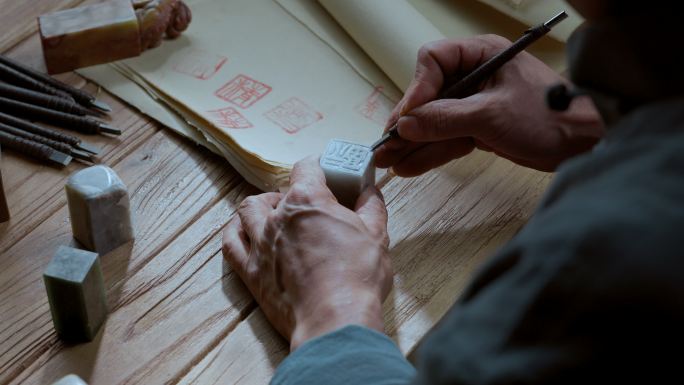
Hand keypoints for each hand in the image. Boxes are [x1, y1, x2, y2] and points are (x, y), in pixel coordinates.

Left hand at [222, 156, 392, 349]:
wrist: (334, 320)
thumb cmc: (357, 278)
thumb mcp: (376, 235)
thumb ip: (371, 206)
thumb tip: (370, 190)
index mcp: (307, 201)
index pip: (306, 168)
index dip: (317, 166)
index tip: (324, 172)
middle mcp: (277, 217)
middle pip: (276, 192)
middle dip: (291, 193)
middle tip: (308, 204)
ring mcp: (260, 244)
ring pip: (247, 211)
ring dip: (260, 207)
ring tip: (273, 213)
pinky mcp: (251, 272)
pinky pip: (230, 244)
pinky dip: (235, 232)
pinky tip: (243, 231)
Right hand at [375, 35, 603, 175]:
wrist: (584, 145)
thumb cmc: (549, 117)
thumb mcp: (492, 116)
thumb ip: (445, 119)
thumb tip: (406, 125)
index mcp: (481, 55)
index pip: (434, 62)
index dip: (416, 89)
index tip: (407, 118)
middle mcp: (476, 75)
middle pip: (429, 95)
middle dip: (408, 123)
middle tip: (386, 145)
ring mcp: (477, 103)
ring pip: (436, 121)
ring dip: (414, 143)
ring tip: (389, 161)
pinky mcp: (481, 127)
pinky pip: (449, 138)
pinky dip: (432, 152)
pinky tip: (410, 166)